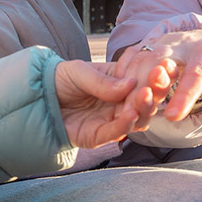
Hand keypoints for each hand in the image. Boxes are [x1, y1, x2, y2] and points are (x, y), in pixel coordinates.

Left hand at [55, 59, 176, 148]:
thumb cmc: (58, 80)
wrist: (36, 99)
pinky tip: (130, 113)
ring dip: (144, 107)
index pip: (144, 79)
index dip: (156, 74)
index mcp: (120, 81)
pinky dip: (126, 124)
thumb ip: (102, 81)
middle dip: (155, 90)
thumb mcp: (79, 72)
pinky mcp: (100, 136)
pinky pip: (118, 132)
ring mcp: (112, 119)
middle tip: (159, 79)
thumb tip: (130, 84)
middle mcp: (121, 101)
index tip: (165, 65)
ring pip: (138, 118)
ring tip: (144, 95)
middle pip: (146, 100)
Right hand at [115, 29, 201, 123]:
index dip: (183, 96)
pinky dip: (121, 77)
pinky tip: (117, 97)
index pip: (194, 75)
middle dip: (146, 87)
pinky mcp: (147, 44)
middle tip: (137, 115)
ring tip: (125, 111)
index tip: (172, 117)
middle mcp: (180, 43)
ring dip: (130, 85)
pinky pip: (130, 57)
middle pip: (159, 62)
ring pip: (140, 59)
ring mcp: (161, 41)